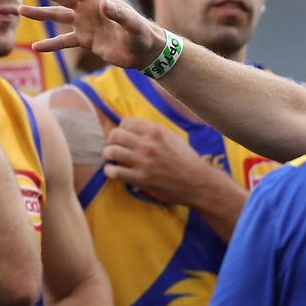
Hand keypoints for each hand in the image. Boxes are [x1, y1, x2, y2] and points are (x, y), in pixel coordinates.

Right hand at [21, 0, 165, 69]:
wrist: (145, 52)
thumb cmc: (142, 35)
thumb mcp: (133, 24)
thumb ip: (119, 13)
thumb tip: (104, 3)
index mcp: (96, 0)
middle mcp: (87, 9)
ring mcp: (84, 24)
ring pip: (58, 16)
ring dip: (40, 14)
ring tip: (20, 11)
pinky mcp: (85, 40)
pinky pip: (64, 42)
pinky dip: (51, 45)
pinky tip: (36, 47)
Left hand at [102, 118, 216, 207]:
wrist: (197, 183)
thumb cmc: (188, 159)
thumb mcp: (174, 137)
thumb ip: (155, 131)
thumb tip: (137, 127)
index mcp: (155, 131)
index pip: (126, 122)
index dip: (122, 128)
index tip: (123, 135)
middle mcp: (147, 144)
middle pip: (115, 135)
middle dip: (112, 140)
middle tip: (114, 146)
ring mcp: (143, 162)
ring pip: (111, 152)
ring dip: (108, 154)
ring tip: (111, 158)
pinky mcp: (140, 179)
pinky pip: (115, 172)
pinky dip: (110, 171)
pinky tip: (113, 171)